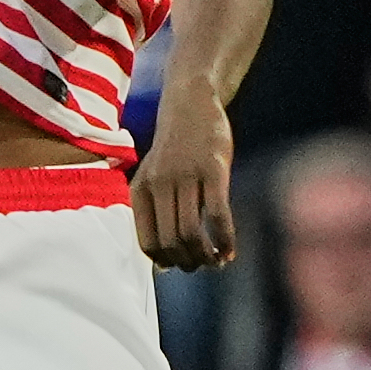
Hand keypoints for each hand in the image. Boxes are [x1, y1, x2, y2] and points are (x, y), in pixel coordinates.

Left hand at [131, 85, 235, 270]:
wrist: (190, 103)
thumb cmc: (174, 149)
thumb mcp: (155, 177)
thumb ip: (156, 214)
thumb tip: (163, 266)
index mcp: (141, 189)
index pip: (147, 242)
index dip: (165, 262)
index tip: (180, 267)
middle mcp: (159, 184)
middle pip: (171, 242)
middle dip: (188, 263)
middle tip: (203, 265)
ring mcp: (186, 176)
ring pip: (192, 233)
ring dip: (206, 256)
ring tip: (217, 261)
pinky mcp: (213, 170)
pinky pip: (219, 216)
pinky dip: (225, 240)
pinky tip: (230, 250)